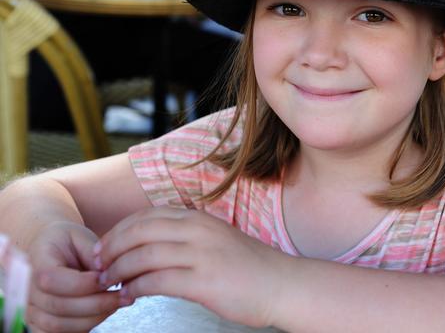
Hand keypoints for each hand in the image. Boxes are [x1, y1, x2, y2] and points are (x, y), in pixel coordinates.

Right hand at [26, 222, 126, 332]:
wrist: (50, 249)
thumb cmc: (68, 242)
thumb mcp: (81, 236)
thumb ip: (93, 254)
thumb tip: (107, 273)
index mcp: (37, 262)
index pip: (53, 280)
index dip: (84, 284)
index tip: (108, 278)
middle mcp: (28, 290)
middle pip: (60, 306)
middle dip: (98, 303)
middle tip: (125, 295)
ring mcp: (32, 310)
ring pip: (61, 326)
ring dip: (95, 317)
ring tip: (118, 303)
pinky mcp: (40, 324)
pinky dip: (84, 327)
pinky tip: (104, 313)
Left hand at [94, 206, 289, 327]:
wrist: (282, 284)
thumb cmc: (248, 267)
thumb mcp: (216, 239)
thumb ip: (187, 237)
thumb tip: (149, 247)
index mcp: (199, 219)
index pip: (148, 215)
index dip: (120, 230)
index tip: (104, 247)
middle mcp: (198, 230)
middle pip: (140, 231)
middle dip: (111, 248)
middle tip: (96, 266)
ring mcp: (201, 254)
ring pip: (144, 255)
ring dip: (118, 270)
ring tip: (107, 283)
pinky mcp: (203, 281)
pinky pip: (157, 281)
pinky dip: (136, 288)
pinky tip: (129, 295)